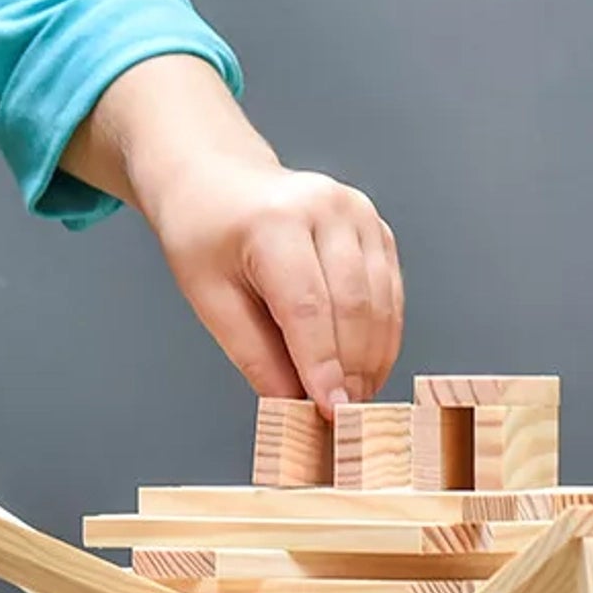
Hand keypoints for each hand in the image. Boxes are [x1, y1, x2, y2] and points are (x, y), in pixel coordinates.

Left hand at [144, 156, 402, 410]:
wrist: (216, 177)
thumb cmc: (203, 233)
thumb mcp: (208, 296)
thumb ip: (253, 352)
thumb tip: (293, 403)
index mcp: (273, 221)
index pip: (307, 307)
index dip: (322, 365)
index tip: (329, 410)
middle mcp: (324, 208)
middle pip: (352, 306)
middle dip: (351, 368)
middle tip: (342, 414)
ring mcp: (356, 211)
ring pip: (379, 301)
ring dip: (372, 357)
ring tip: (354, 395)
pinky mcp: (374, 224)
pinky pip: (389, 289)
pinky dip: (382, 332)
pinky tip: (366, 363)